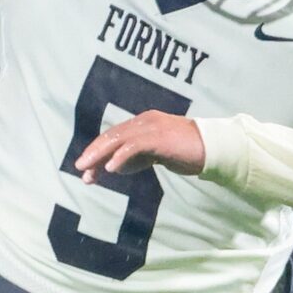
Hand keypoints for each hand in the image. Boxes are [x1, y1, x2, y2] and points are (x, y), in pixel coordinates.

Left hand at [75, 111, 205, 182]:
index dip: (97, 152)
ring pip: (118, 139)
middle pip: (112, 135)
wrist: (213, 148)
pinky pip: (135, 146)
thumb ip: (133, 159)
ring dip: (100, 155)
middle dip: (93, 152)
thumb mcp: (153, 155)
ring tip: (87, 169)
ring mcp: (152, 128)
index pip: (113, 137)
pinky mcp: (160, 137)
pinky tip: (110, 169)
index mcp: (142, 124)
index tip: (85, 171)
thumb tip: (110, 168)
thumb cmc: (186, 152)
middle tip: (79, 167)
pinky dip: (120, 157)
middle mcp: (144, 122)